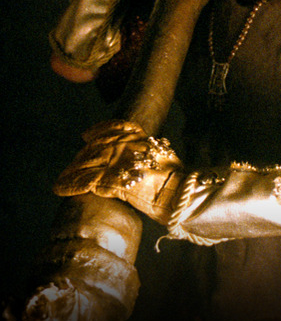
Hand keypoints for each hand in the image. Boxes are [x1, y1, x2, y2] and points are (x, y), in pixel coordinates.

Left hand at [53, 119, 183, 224]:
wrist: (180, 193)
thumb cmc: (177, 179)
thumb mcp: (165, 156)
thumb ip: (152, 150)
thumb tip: (150, 150)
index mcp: (139, 138)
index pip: (114, 127)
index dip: (99, 130)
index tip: (86, 134)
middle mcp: (125, 145)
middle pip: (96, 146)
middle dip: (83, 156)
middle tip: (74, 164)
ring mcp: (117, 161)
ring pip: (87, 162)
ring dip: (73, 170)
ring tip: (63, 178)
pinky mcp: (110, 180)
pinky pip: (84, 181)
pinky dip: (71, 184)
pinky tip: (61, 188)